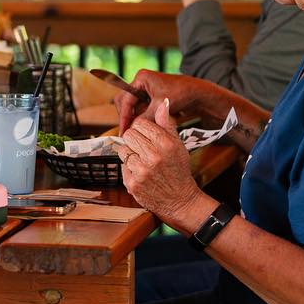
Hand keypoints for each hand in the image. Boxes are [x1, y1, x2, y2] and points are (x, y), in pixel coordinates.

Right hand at [117, 69, 205, 134]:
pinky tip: (147, 125)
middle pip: (126, 101)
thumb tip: (132, 129)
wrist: (199, 94)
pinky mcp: (152, 97)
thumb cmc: (182, 94)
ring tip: (138, 130)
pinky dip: (144, 117)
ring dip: (136, 118)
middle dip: (127, 116)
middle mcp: (142, 82)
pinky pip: (142, 108)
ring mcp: (147, 90)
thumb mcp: (161, 107)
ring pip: (134, 106)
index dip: (124, 116)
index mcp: (141, 78)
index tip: (124, 130)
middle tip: (128, 131)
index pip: (126, 99)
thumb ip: (145, 118)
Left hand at [119, 100, 206, 226]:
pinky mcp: (133, 184)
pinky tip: (141, 174)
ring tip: (143, 162)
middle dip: (133, 140)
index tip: (146, 136)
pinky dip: (129, 170)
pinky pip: (122, 167)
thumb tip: (162, 102)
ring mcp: (142, 171)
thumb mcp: (178, 145)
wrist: (181, 201)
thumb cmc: (179, 171)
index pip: (140, 123)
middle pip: (128, 135)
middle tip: (143, 149)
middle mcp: (153, 156)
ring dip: (130, 154)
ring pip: (122, 150)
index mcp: (165, 144)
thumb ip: (167, 124)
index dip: (141, 128)